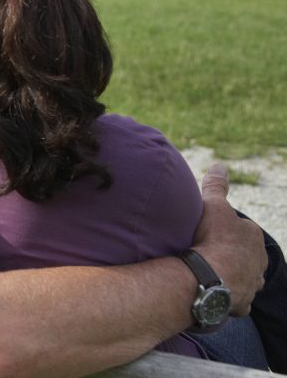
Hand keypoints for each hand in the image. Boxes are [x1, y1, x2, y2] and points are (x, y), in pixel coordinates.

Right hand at [190, 163, 265, 314]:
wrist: (208, 276)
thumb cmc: (211, 239)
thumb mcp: (212, 205)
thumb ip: (216, 186)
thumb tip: (220, 165)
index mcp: (253, 236)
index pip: (241, 230)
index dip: (225, 230)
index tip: (209, 231)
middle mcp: (259, 261)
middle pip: (246, 254)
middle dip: (232, 253)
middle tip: (209, 251)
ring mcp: (253, 283)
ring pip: (246, 277)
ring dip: (233, 274)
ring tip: (212, 272)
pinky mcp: (244, 302)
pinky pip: (238, 298)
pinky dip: (229, 295)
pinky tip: (215, 290)